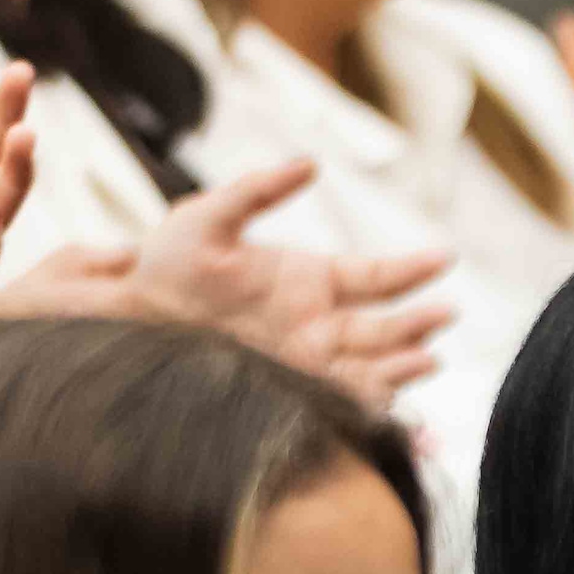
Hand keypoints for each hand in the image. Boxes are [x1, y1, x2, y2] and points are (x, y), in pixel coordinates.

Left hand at [0, 155, 455, 414]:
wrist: (127, 322)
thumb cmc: (163, 266)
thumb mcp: (208, 217)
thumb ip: (258, 191)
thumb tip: (311, 165)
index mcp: (309, 280)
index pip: (376, 278)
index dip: (412, 269)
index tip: (445, 258)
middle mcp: (318, 324)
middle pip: (384, 326)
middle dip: (418, 321)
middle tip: (446, 314)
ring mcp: (306, 363)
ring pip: (371, 367)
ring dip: (403, 364)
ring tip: (432, 360)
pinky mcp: (290, 396)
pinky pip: (341, 405)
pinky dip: (371, 409)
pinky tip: (394, 409)